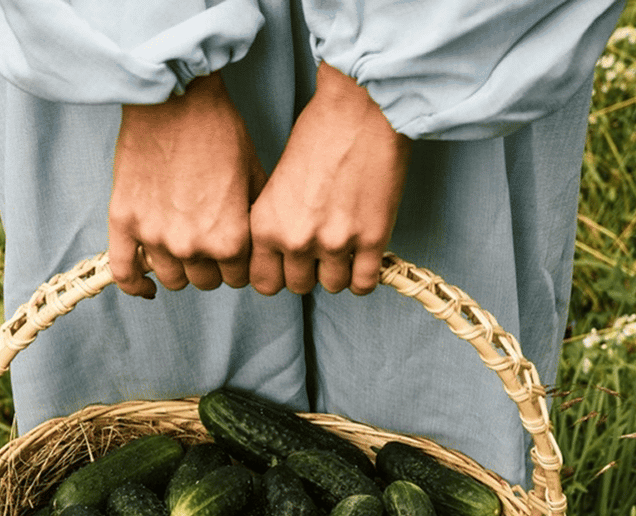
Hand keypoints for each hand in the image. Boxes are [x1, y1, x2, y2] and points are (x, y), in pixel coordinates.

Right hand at [107, 73, 266, 297]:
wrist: (175, 99)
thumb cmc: (219, 130)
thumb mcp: (256, 176)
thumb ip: (255, 222)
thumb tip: (258, 248)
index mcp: (230, 240)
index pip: (239, 278)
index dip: (240, 262)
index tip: (235, 249)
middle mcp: (192, 247)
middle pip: (205, 282)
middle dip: (211, 265)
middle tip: (208, 239)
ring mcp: (154, 237)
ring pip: (172, 279)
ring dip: (179, 267)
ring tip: (182, 244)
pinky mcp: (124, 222)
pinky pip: (125, 271)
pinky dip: (136, 284)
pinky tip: (148, 286)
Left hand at [249, 62, 411, 295]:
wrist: (360, 108)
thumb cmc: (318, 132)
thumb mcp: (277, 181)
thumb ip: (276, 221)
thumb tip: (283, 254)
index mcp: (265, 224)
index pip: (263, 282)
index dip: (278, 274)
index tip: (289, 264)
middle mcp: (295, 239)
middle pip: (298, 287)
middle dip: (309, 271)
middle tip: (320, 250)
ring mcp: (335, 242)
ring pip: (332, 286)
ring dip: (338, 271)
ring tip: (344, 248)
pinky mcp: (372, 239)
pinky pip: (363, 283)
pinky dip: (364, 277)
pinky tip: (364, 260)